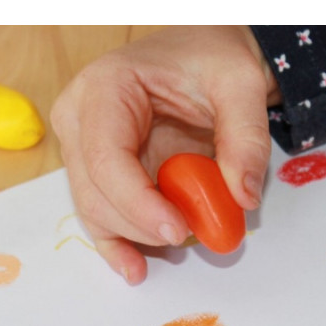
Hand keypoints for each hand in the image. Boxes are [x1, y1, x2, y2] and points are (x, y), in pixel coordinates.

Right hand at [50, 26, 279, 283]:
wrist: (205, 56)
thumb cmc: (213, 59)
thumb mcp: (241, 85)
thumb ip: (246, 139)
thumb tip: (243, 198)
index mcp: (104, 87)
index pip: (104, 157)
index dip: (137, 202)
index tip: (178, 230)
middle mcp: (80, 118)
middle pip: (94, 190)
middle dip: (139, 225)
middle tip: (190, 237)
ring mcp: (83, 147)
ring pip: (96, 209)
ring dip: (134, 237)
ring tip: (179, 247)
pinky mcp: (97, 172)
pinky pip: (101, 215)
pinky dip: (119, 244)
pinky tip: (136, 268)